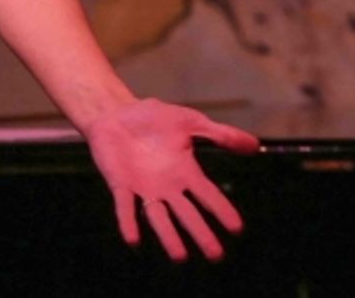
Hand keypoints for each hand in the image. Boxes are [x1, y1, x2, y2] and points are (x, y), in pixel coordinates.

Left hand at [84, 97, 259, 260]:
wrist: (115, 112)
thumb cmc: (154, 118)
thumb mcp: (189, 121)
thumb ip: (219, 134)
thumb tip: (254, 144)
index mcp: (186, 172)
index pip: (208, 195)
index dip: (221, 209)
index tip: (236, 228)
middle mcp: (168, 186)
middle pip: (187, 214)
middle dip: (200, 233)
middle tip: (215, 255)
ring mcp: (143, 187)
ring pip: (159, 217)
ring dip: (168, 236)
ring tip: (180, 256)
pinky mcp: (120, 184)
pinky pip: (125, 206)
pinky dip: (128, 221)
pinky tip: (132, 239)